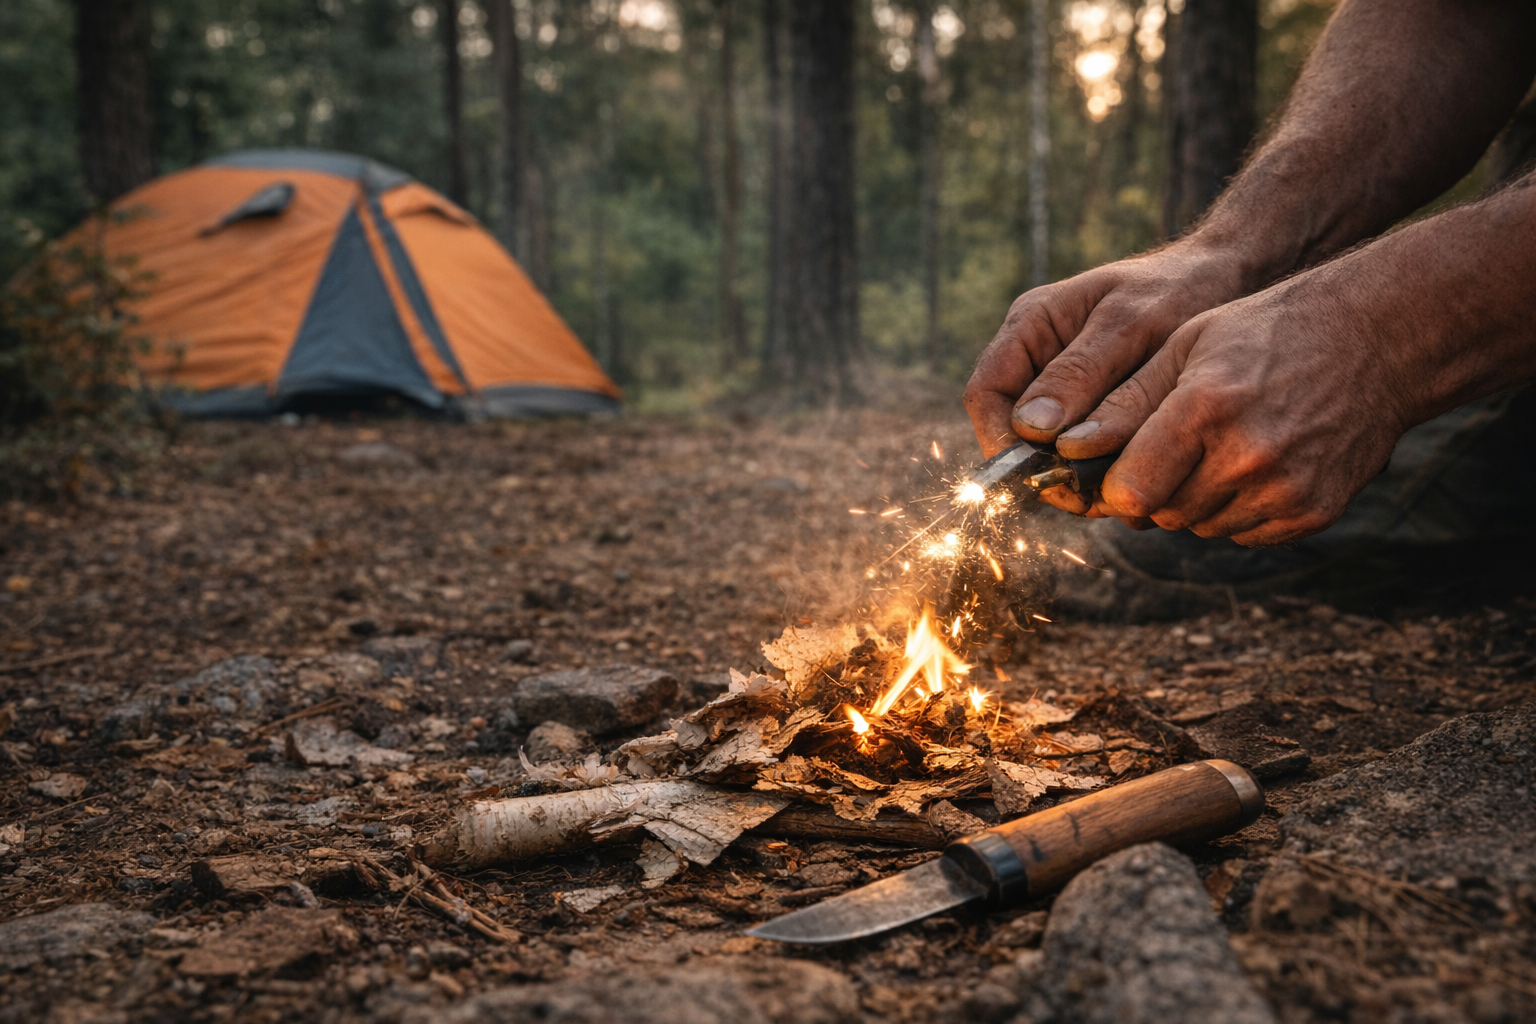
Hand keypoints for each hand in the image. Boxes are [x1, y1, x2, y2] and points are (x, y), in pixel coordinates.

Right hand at [962, 244, 1247, 512]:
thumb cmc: (1181, 290)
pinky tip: (1134, 481)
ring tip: (1117, 493)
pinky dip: (1102, 472)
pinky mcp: (1096, 411)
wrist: (1230, 280)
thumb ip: (1081, 374)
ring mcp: (1065, 388)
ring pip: (1047, 449)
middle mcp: (1038, 359)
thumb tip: (1031, 429)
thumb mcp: (1132, 325)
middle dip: (1043, 469)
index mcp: (1031, 327)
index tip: (1039, 476)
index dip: (1001, 442)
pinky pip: (1082, 451)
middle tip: (1087, 498)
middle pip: (1012, 430)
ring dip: (1072, 478)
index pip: (986, 393)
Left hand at [1053, 272, 1415, 545]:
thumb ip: (1123, 401)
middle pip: (1159, 514)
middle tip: (1170, 445)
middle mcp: (1247, 457)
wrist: (1377, 341)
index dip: (1111, 484)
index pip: (1128, 492)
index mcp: (1205, 408)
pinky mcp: (1312, 513)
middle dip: (1150, 488)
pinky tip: (1251, 462)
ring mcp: (1285, 491)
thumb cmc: (1267, 334)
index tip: (1111, 465)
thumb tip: (1065, 448)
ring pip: (1197, 527)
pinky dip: (1233, 509)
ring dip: (1190, 499)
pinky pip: (1241, 533)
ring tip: (1215, 446)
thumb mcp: (1185, 346)